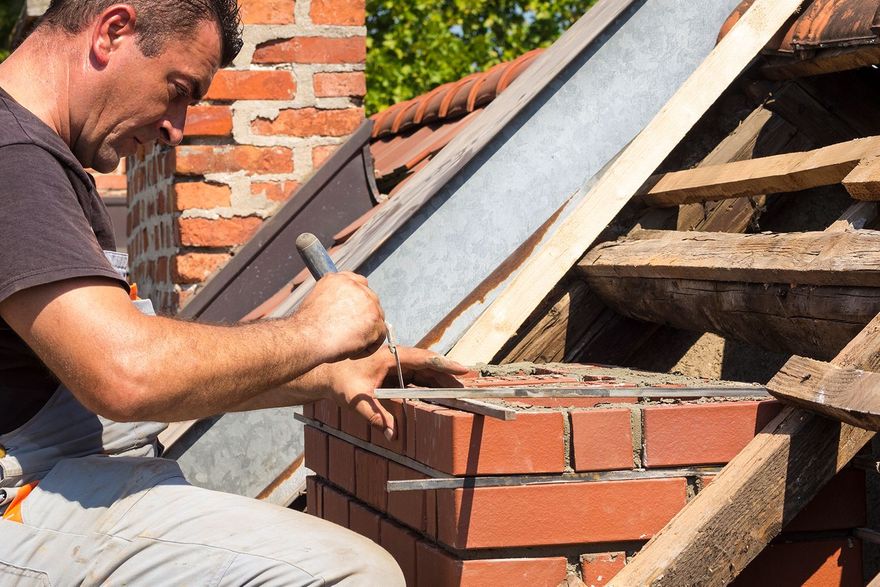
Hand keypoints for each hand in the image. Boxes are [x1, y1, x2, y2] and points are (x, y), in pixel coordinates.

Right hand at [293, 272, 386, 363]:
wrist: (307, 338)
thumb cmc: (307, 327)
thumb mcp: (317, 300)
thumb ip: (335, 298)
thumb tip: (346, 307)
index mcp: (341, 279)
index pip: (360, 283)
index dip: (358, 300)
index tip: (354, 313)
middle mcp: (356, 286)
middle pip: (371, 301)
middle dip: (364, 317)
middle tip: (349, 333)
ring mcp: (368, 301)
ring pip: (376, 319)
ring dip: (365, 333)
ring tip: (347, 345)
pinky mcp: (375, 319)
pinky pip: (379, 335)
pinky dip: (367, 347)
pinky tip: (352, 353)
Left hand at [313, 346, 468, 438]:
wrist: (326, 374)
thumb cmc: (340, 382)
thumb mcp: (357, 399)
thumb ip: (376, 416)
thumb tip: (392, 434)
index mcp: (391, 358)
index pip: (424, 359)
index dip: (445, 364)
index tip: (462, 369)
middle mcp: (397, 358)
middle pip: (429, 366)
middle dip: (448, 375)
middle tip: (466, 386)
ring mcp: (396, 365)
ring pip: (424, 372)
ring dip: (440, 381)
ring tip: (458, 391)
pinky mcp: (393, 374)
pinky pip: (416, 378)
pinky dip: (429, 385)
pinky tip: (439, 396)